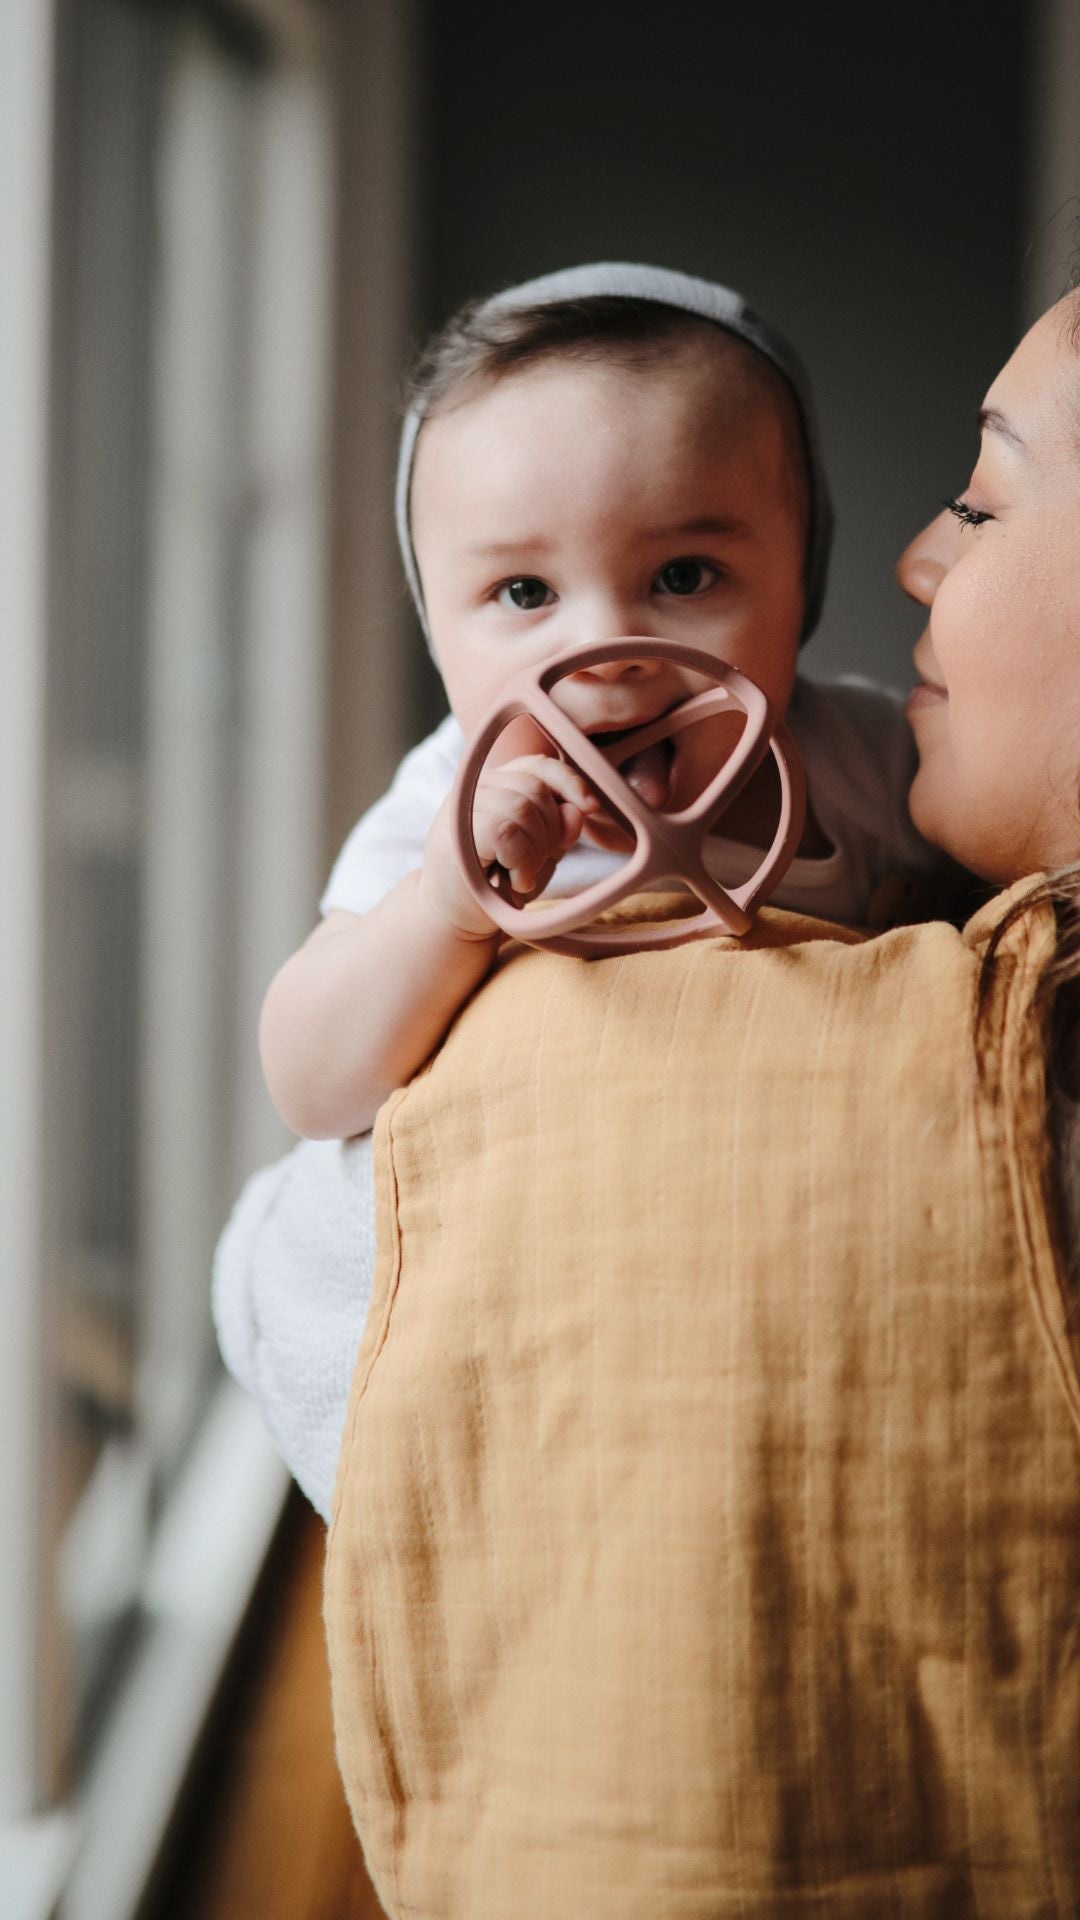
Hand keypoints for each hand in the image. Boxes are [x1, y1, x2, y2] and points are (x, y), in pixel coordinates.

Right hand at [420, 753, 599, 937]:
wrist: (458, 918)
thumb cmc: (499, 883)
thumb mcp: (541, 853)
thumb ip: (560, 829)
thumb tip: (579, 809)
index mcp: (498, 784)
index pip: (539, 765)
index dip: (569, 781)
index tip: (591, 807)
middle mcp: (477, 787)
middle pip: (536, 788)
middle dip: (551, 830)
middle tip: (536, 863)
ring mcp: (463, 807)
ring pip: (523, 809)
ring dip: (536, 851)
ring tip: (522, 874)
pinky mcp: (456, 832)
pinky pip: (506, 831)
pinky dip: (521, 861)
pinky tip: (515, 880)